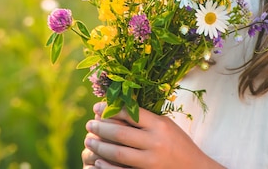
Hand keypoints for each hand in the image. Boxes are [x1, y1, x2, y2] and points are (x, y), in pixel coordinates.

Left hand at [82, 102, 222, 168]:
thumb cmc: (178, 144)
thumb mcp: (165, 125)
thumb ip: (145, 117)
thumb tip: (116, 105)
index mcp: (160, 126)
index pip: (130, 113)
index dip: (109, 109)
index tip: (97, 108)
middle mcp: (156, 142)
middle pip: (119, 133)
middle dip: (99, 128)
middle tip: (89, 125)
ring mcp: (151, 162)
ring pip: (117, 152)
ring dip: (99, 146)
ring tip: (89, 141)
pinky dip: (106, 166)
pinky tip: (97, 161)